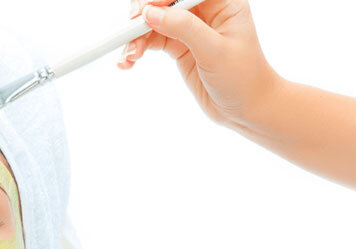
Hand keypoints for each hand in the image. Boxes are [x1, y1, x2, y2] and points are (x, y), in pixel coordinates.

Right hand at [120, 0, 278, 128]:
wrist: (247, 109)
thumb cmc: (244, 78)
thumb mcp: (215, 51)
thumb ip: (184, 28)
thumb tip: (150, 14)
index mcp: (222, 1)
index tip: (142, 13)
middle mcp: (204, 11)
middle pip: (164, 3)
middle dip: (143, 17)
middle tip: (129, 36)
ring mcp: (190, 28)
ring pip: (153, 22)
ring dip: (136, 37)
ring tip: (128, 58)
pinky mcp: (179, 46)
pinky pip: (152, 40)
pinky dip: (138, 49)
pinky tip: (128, 61)